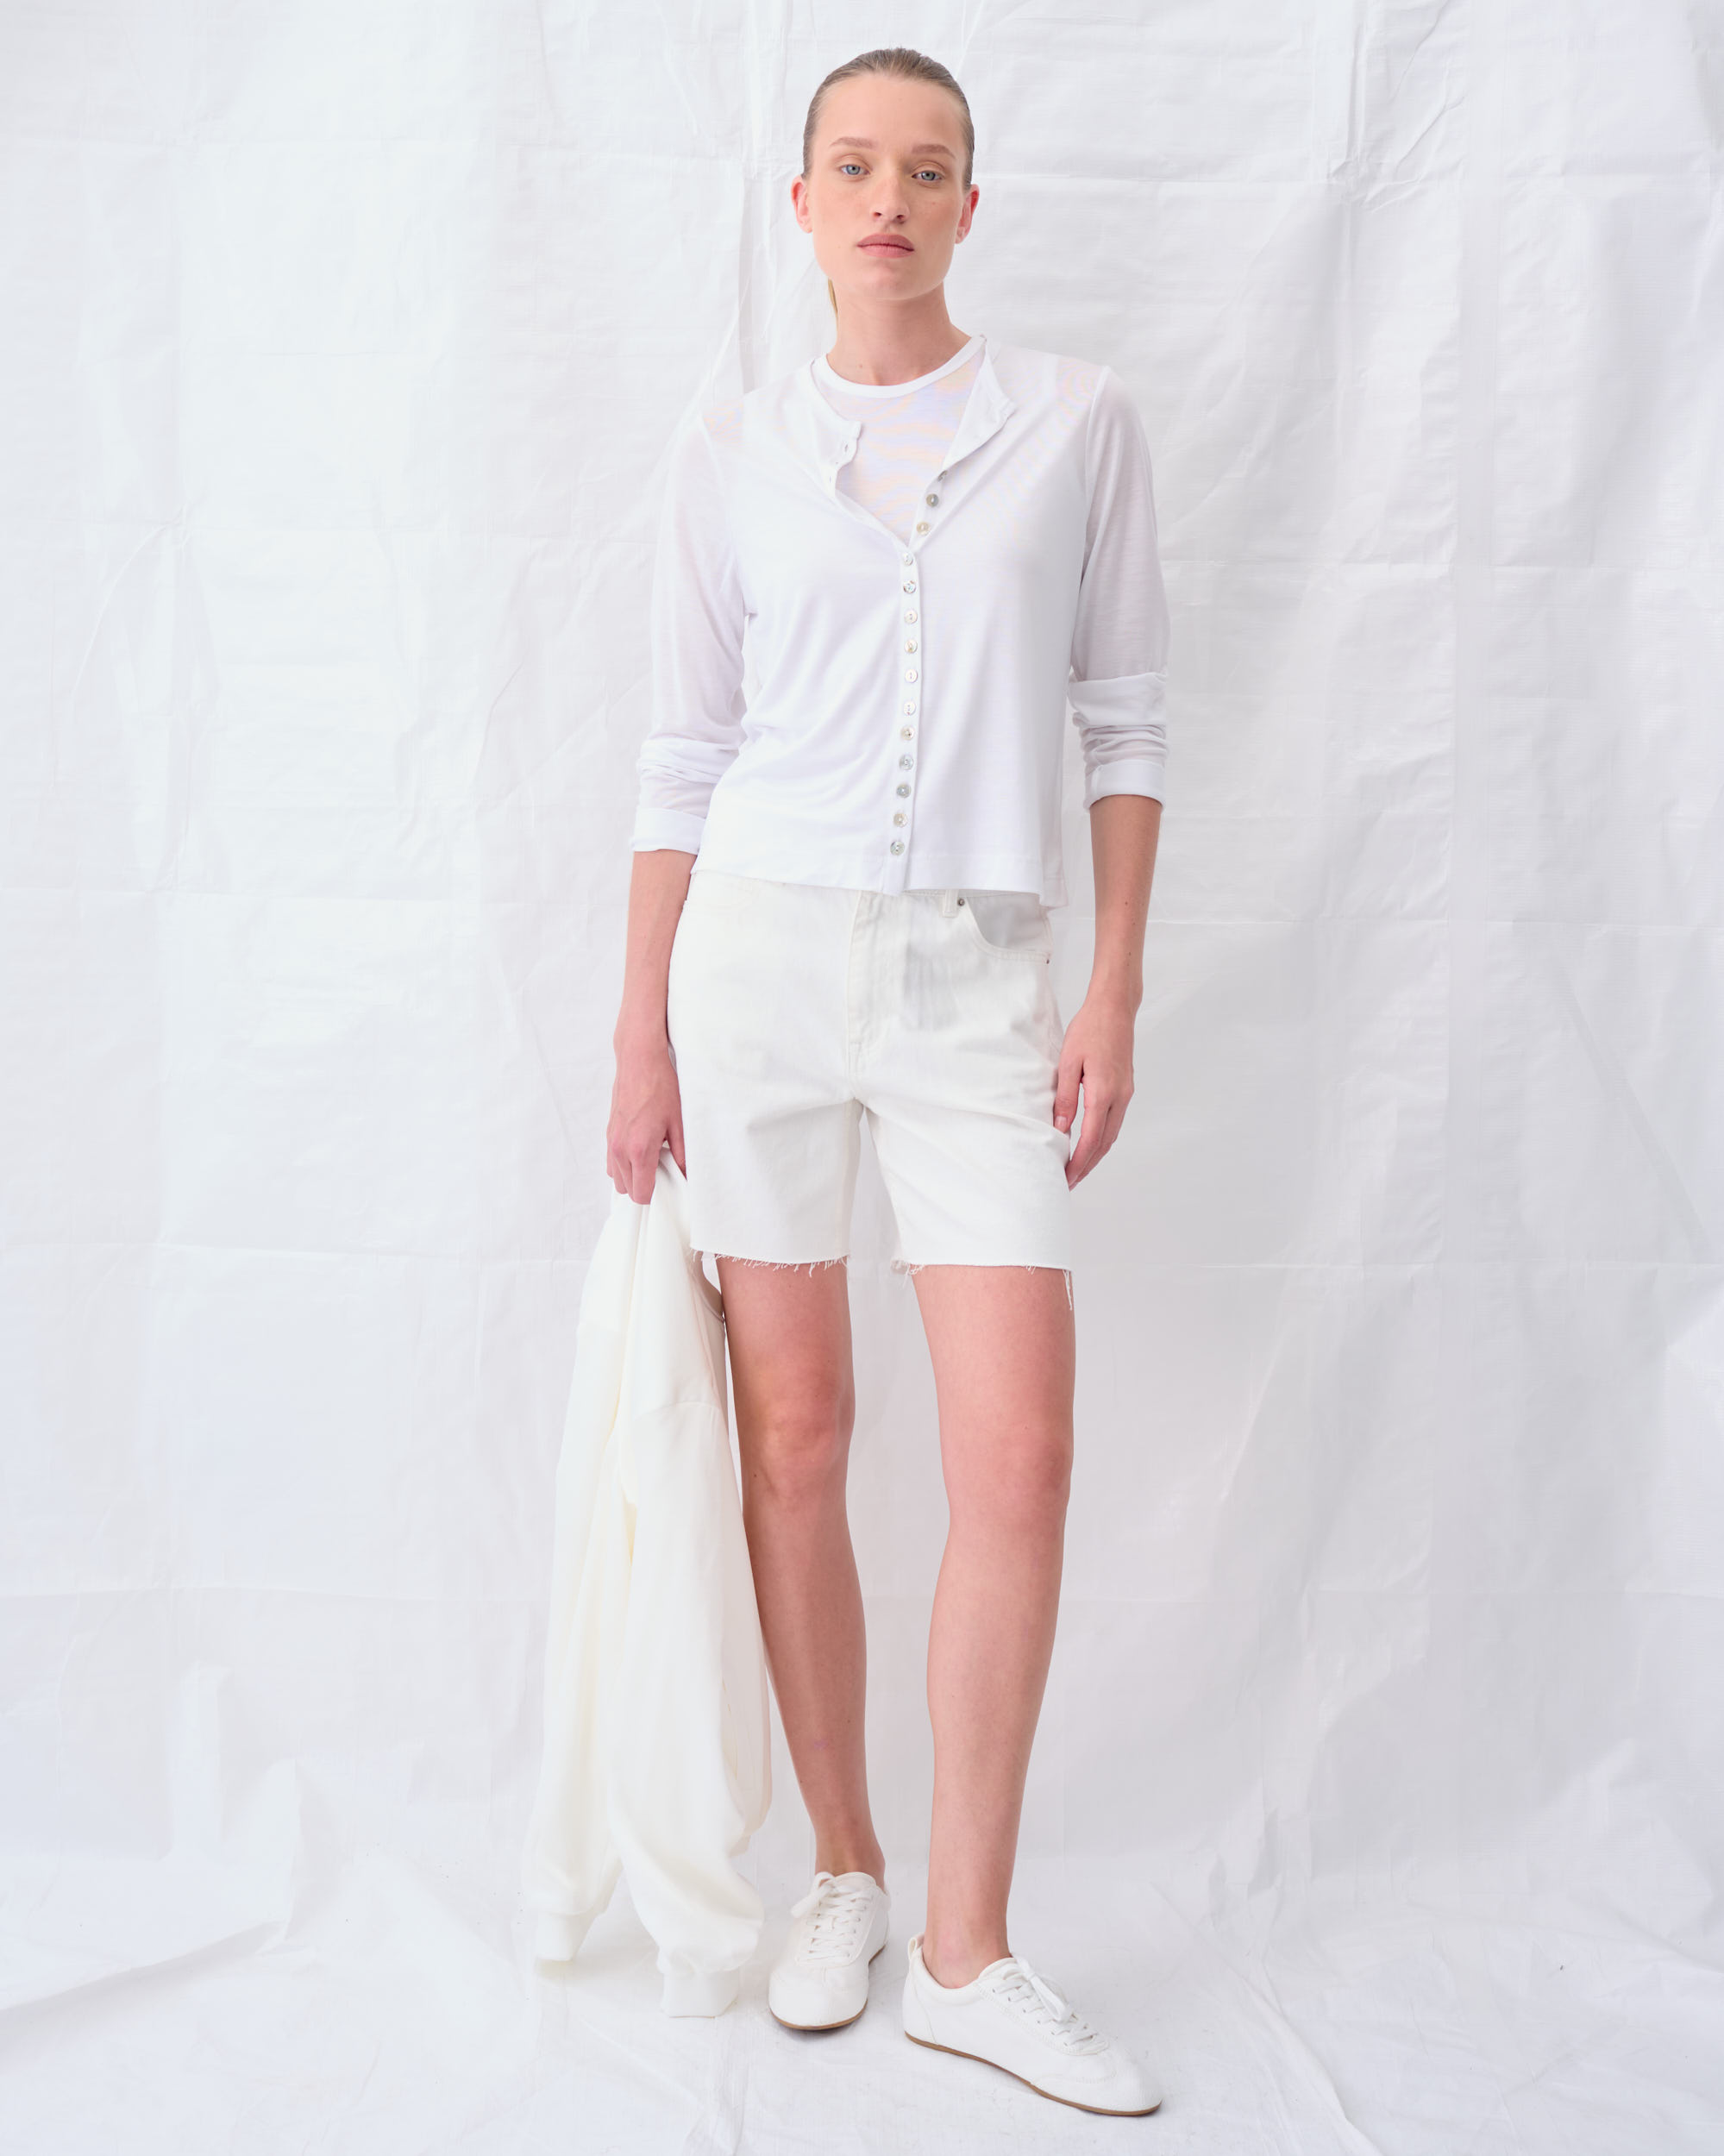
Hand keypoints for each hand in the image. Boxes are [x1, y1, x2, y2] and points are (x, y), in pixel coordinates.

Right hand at [606, 1030, 685, 1200]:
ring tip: (652, 1162)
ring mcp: (611, 1141)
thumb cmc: (661, 1088)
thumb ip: (683, 1155)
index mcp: (639, 1149)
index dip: (655, 1195)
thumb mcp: (680, 1123)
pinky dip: (624, 1165)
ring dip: (632, 1177)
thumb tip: (688, 1176)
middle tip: (663, 1173)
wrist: (639, 1061)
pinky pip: (611, 1162)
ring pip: (617, 1178)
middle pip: (626, 1190)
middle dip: (644, 1187)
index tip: (668, 1187)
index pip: (640, 1193)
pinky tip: (641, 1151)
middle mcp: (620, 1149)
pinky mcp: (609, 1133)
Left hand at [1053, 993, 1134, 1187]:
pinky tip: (1091, 1143)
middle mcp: (1120, 1096)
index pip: (1092, 1138)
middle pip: (1105, 1143)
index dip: (1079, 1162)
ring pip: (1112, 1134)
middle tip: (1070, 1182)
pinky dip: (1103, 1138)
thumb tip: (1061, 1128)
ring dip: (1096, 1154)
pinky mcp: (1126, 1087)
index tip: (1067, 1177)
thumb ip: (1065, 1097)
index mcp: (1104, 1091)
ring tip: (1078, 1169)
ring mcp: (1126, 1093)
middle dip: (1087, 1165)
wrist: (1115, 1008)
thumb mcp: (1068, 1062)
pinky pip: (1115, 1121)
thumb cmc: (1089, 1029)